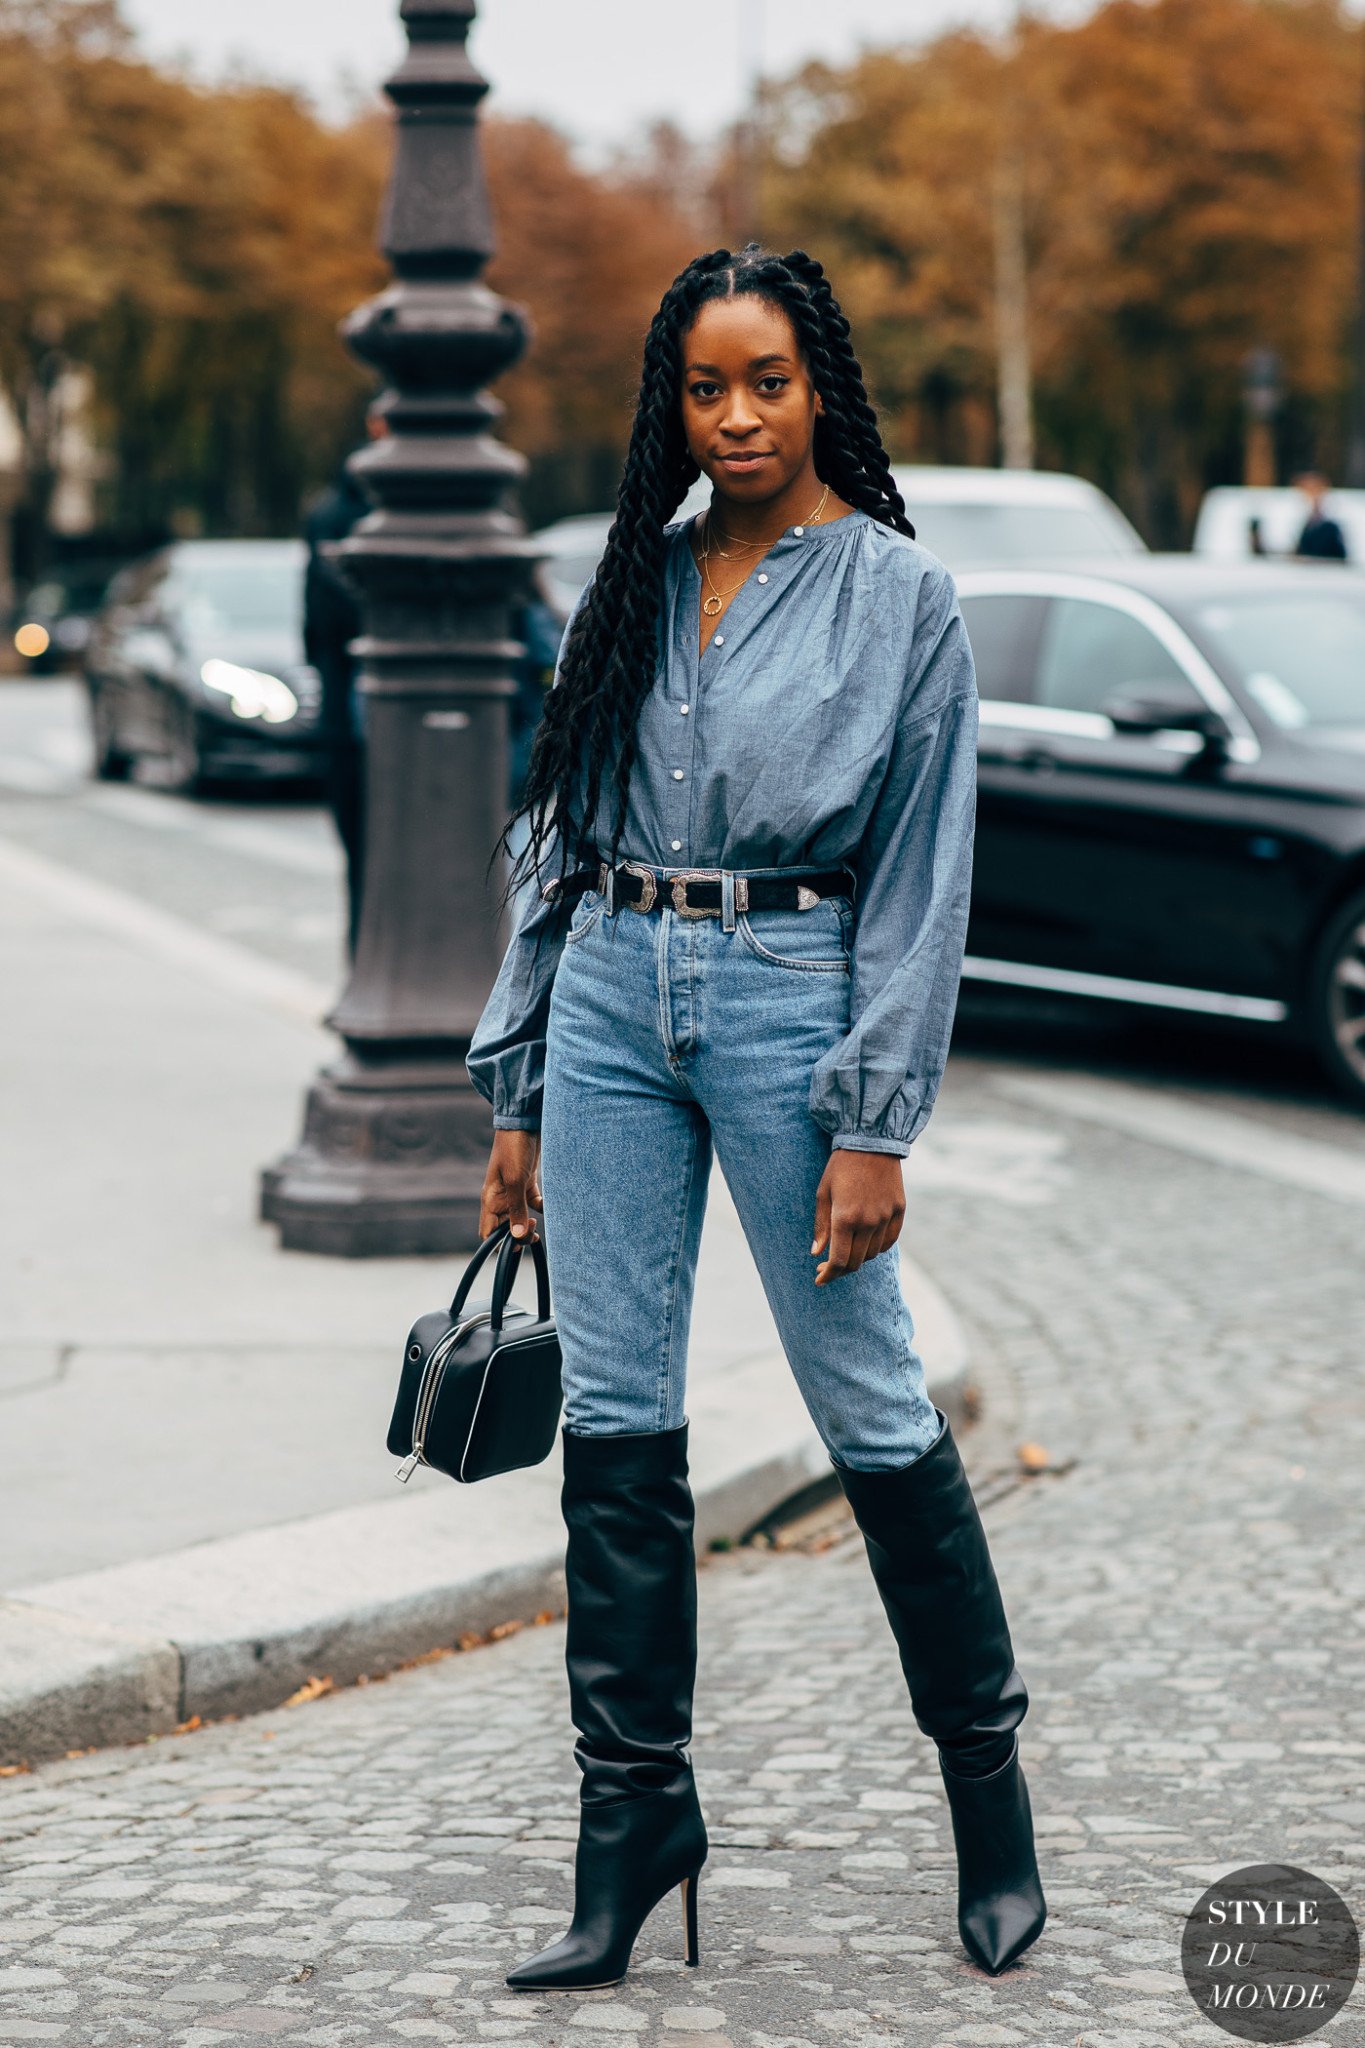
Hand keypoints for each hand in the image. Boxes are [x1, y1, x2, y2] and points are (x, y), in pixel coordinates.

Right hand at [479, 1130, 544, 1242]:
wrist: (524, 1121)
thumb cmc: (514, 1148)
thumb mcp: (515, 1180)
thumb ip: (517, 1209)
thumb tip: (518, 1235)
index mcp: (490, 1199)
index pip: (488, 1231)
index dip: (500, 1243)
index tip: (518, 1244)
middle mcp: (499, 1197)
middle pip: (504, 1227)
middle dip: (517, 1235)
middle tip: (533, 1234)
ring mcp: (513, 1189)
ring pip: (519, 1216)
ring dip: (528, 1225)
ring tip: (538, 1227)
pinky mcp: (527, 1181)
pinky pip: (532, 1202)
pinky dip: (540, 1208)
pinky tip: (548, 1208)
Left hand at [810, 1149, 905, 1283]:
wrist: (871, 1142)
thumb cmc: (841, 1166)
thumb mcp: (823, 1193)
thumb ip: (821, 1226)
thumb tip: (817, 1253)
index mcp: (845, 1218)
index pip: (839, 1261)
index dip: (828, 1275)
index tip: (820, 1279)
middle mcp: (868, 1221)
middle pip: (856, 1262)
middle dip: (840, 1270)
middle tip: (828, 1267)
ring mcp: (886, 1217)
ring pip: (872, 1254)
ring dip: (858, 1258)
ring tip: (846, 1251)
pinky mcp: (899, 1211)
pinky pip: (889, 1241)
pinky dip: (876, 1248)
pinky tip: (865, 1244)